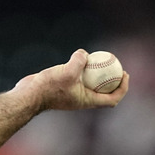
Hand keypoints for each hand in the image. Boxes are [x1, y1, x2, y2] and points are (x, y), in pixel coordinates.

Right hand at [11, 49, 129, 113]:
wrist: (29, 94)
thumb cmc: (48, 87)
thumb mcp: (67, 72)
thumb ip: (79, 61)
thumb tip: (85, 53)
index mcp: (88, 101)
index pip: (112, 99)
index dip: (123, 88)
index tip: (125, 75)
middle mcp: (83, 99)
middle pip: (105, 92)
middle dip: (114, 80)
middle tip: (117, 66)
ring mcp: (74, 93)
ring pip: (92, 84)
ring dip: (98, 74)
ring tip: (101, 59)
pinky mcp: (65, 87)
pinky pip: (79, 78)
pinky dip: (83, 69)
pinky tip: (81, 57)